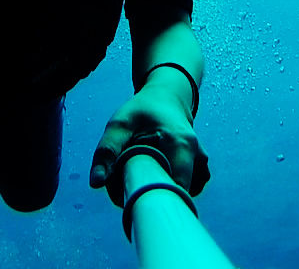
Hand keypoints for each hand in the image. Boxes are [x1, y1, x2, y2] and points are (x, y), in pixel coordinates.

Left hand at [89, 85, 209, 203]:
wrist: (167, 100)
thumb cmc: (141, 112)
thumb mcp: (120, 124)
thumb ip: (107, 151)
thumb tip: (96, 183)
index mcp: (182, 145)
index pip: (175, 188)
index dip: (152, 199)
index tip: (131, 199)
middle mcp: (198, 158)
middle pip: (176, 195)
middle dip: (151, 196)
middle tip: (130, 186)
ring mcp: (202, 167)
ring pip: (179, 194)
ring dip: (158, 192)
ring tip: (141, 172)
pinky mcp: (200, 172)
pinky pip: (182, 190)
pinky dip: (166, 188)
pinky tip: (154, 173)